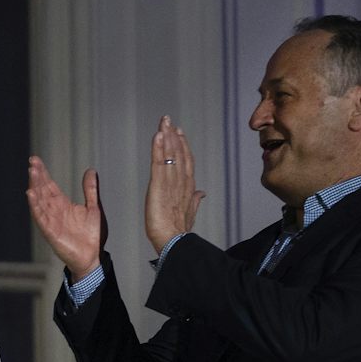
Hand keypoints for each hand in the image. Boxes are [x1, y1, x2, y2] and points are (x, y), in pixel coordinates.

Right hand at [25, 157, 104, 278]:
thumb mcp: (93, 207)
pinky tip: (31, 194)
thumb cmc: (91, 236)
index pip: (49, 186)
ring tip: (32, 173)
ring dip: (35, 187)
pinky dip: (35, 206)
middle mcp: (54, 212)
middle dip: (37, 176)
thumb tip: (90, 171)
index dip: (43, 173)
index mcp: (62, 205)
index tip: (36, 160)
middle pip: (43, 191)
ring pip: (40, 201)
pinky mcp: (50, 232)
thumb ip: (90, 190)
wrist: (92, 257)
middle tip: (32, 162)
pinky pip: (41, 217)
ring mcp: (51, 221)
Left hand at [145, 116, 204, 253]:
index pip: (186, 162)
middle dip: (174, 136)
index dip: (183, 146)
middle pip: (179, 153)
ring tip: (163, 122)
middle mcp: (181, 181)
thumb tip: (202, 193)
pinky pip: (159, 162)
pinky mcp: (159, 185)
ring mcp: (171, 182)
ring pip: (170, 154)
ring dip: (166, 136)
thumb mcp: (189, 212)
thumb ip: (195, 200)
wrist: (174, 240)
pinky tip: (158, 135)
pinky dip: (158, 148)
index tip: (179, 133)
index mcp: (188, 187)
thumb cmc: (179, 230)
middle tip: (168, 120)